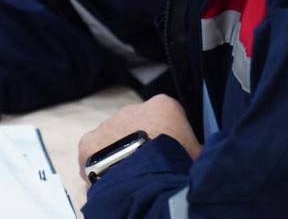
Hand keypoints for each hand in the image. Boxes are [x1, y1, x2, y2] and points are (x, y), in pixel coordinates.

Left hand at [77, 94, 200, 182]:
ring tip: (130, 175)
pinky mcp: (89, 142)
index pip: (167, 116)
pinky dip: (100, 163)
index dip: (169, 137)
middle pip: (138, 125)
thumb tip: (197, 153)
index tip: (170, 154)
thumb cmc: (176, 166)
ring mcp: (109, 124)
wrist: (146, 181)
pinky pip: (94, 152)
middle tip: (149, 166)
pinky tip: (110, 177)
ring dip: (120, 152)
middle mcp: (133, 109)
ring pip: (115, 138)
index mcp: (163, 106)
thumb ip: (194, 148)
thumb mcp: (197, 155)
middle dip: (142, 142)